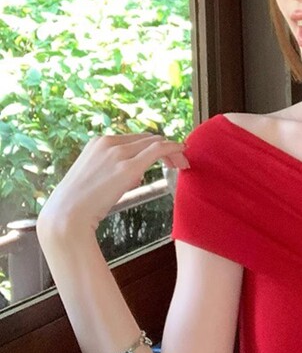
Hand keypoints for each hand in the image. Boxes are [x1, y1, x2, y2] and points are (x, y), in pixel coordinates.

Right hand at [37, 132, 190, 235]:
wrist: (67, 214)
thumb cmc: (78, 203)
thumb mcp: (95, 178)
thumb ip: (115, 171)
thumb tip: (136, 174)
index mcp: (98, 142)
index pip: (134, 139)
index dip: (152, 146)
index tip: (163, 157)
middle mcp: (108, 142)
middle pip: (147, 138)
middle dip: (165, 148)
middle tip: (178, 162)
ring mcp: (118, 153)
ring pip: (155, 142)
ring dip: (172, 151)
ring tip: (183, 164)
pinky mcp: (128, 167)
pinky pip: (158, 150)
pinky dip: (173, 149)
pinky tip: (183, 155)